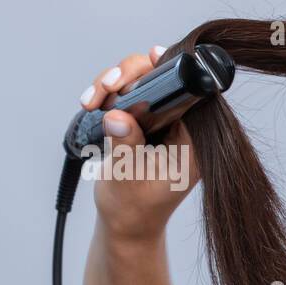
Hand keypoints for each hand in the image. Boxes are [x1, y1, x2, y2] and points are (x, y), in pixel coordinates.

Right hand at [78, 45, 199, 240]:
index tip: (151, 60)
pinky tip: (93, 103)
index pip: (191, 95)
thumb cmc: (133, 210)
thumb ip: (125, 146)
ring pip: (143, 81)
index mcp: (192, 144)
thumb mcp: (127, 178)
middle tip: (107, 88)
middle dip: (131, 75)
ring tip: (92, 101)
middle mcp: (182, 129)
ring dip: (113, 83)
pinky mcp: (146, 122)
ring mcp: (163, 124)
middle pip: (165, 79)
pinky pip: (130, 93)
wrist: (125, 224)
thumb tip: (118, 115)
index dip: (172, 72)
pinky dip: (109, 92)